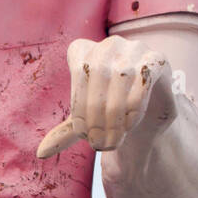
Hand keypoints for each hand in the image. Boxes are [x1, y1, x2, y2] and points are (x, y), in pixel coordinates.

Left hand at [36, 35, 177, 158]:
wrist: (151, 107)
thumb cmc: (112, 108)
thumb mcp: (88, 119)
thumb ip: (67, 131)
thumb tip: (41, 153)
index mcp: (83, 50)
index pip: (76, 73)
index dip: (78, 106)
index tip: (83, 134)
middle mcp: (108, 44)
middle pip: (96, 74)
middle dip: (95, 115)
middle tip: (98, 143)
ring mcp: (133, 48)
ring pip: (119, 77)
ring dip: (114, 115)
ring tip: (113, 140)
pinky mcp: (156, 59)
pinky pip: (143, 80)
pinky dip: (135, 106)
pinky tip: (129, 125)